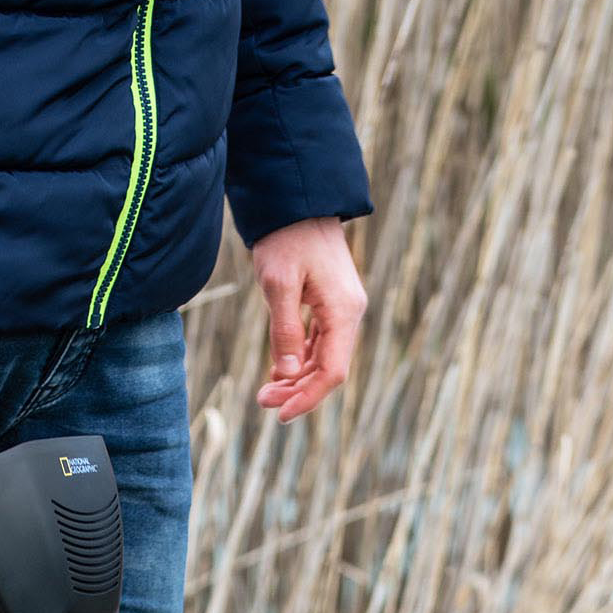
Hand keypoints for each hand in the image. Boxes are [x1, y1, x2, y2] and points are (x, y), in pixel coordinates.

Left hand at [251, 218, 365, 420]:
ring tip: (267, 389)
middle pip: (329, 369)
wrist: (298, 199)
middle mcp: (350, 312)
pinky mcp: (331, 302)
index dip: (307, 397)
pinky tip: (280, 369)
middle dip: (298, 391)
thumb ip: (285, 330)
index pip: (332, 372)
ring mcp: (342, 308)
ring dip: (297, 378)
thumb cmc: (286, 236)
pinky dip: (300, 358)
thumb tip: (289, 373)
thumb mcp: (278, 283)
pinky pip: (320, 342)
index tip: (280, 414)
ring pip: (324, 358)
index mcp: (343, 311)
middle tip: (262, 401)